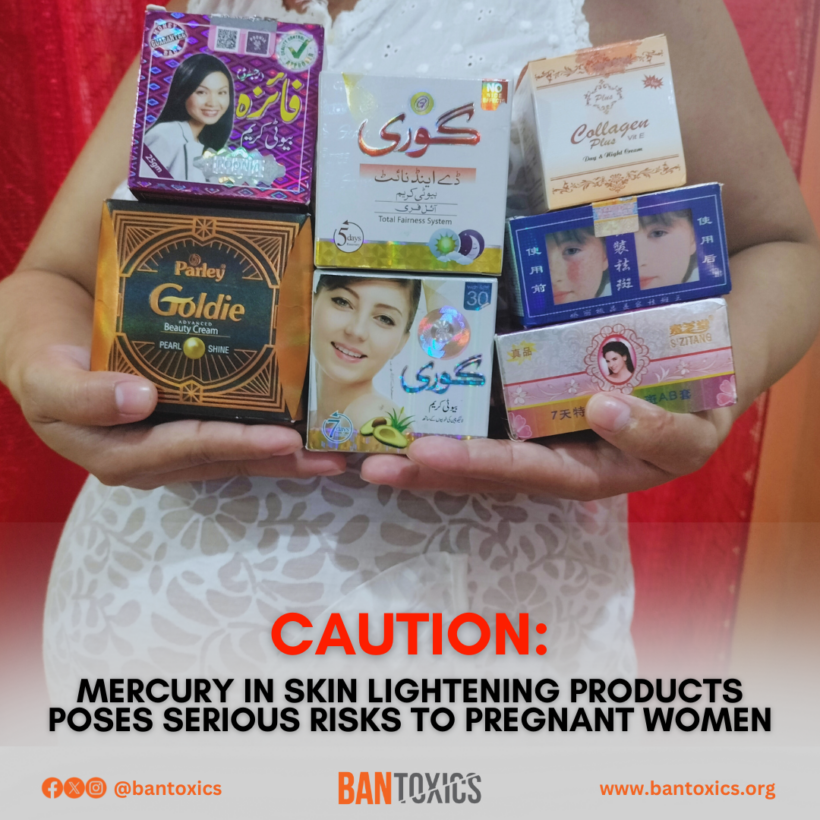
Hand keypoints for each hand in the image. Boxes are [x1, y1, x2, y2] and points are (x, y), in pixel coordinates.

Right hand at [13, 344, 345, 488]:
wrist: (42, 327)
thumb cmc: (40, 351)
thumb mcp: (44, 375)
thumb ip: (81, 394)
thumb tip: (139, 401)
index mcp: (116, 450)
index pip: (184, 451)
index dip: (233, 446)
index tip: (281, 439)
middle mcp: (147, 454)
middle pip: (220, 459)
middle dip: (275, 460)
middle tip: (330, 456)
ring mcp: (166, 441)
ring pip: (230, 452)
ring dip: (281, 456)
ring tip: (331, 453)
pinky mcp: (181, 423)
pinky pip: (227, 432)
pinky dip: (265, 433)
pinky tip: (303, 430)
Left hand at [360, 392, 735, 498]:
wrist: (698, 380)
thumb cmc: (698, 411)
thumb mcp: (694, 430)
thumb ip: (656, 430)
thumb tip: (604, 410)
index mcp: (585, 472)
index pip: (521, 473)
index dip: (472, 465)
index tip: (422, 454)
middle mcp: (551, 461)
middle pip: (482, 472)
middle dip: (426, 470)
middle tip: (370, 464)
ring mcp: (536, 437)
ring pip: (474, 449)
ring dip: (423, 450)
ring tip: (369, 444)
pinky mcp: (529, 410)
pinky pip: (484, 418)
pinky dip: (447, 416)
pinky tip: (409, 405)